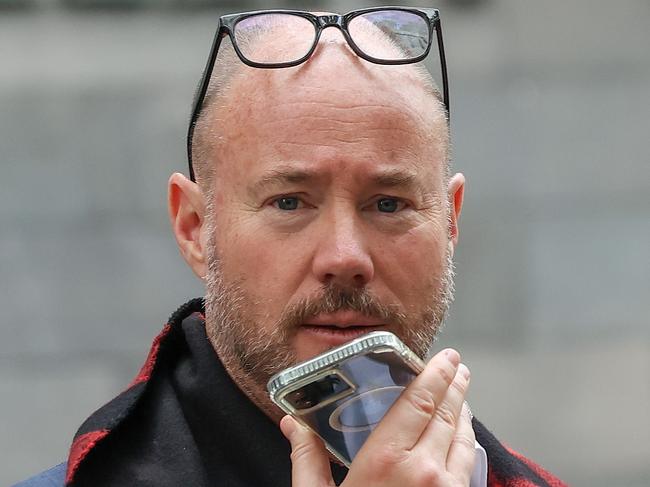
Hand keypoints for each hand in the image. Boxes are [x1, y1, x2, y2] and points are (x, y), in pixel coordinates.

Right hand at [280, 349, 474, 486]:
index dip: (437, 374)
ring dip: (464, 413)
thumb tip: (291, 423)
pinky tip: (461, 439)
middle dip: (455, 386)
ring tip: (460, 396)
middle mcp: (424, 470)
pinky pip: (469, 467)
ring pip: (464, 439)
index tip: (447, 356)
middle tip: (458, 367)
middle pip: (447, 414)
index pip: (420, 401)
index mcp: (386, 460)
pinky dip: (467, 445)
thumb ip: (307, 459)